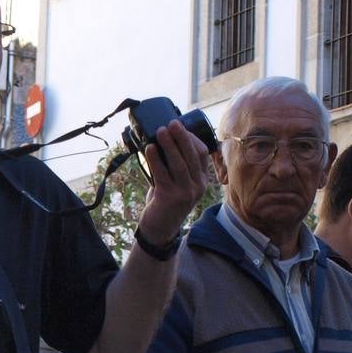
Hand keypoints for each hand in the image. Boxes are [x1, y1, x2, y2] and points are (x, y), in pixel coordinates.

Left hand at [136, 119, 210, 244]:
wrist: (159, 229)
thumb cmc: (165, 201)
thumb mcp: (176, 183)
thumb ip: (173, 167)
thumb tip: (160, 140)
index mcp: (201, 181)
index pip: (202, 154)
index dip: (192, 139)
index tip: (180, 127)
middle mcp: (197, 186)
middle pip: (192, 156)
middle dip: (182, 137)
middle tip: (172, 123)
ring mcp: (185, 193)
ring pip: (179, 164)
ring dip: (169, 145)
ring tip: (160, 131)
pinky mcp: (170, 197)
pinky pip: (162, 174)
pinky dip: (155, 159)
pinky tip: (149, 149)